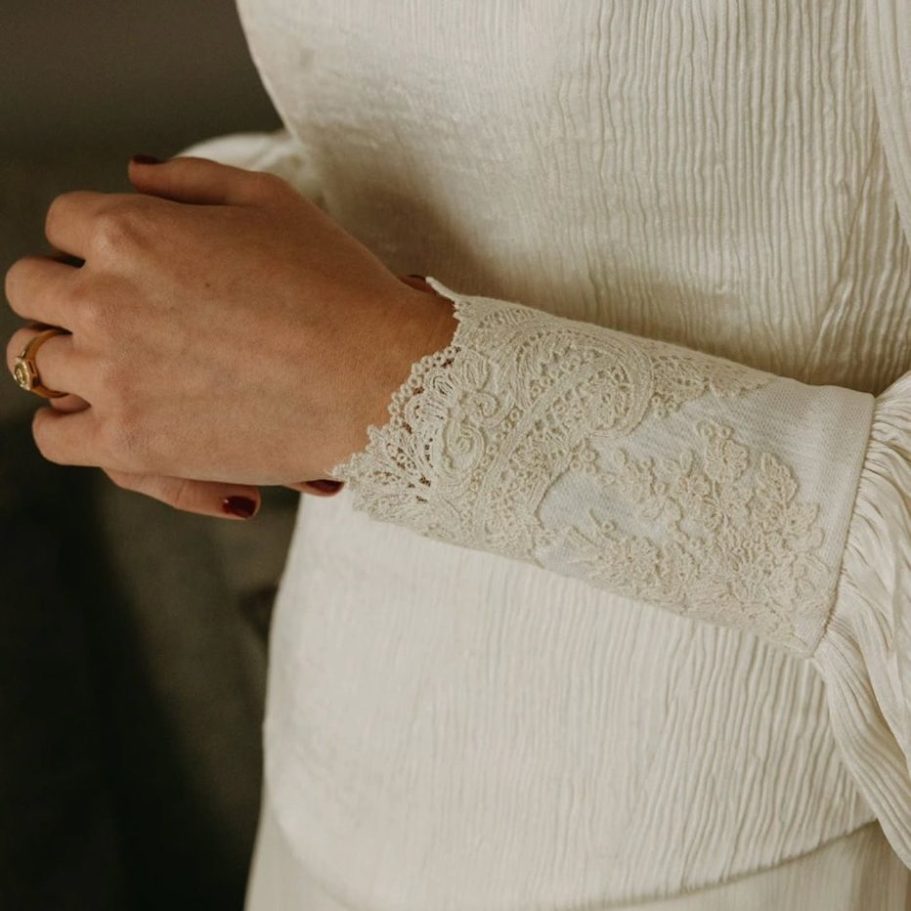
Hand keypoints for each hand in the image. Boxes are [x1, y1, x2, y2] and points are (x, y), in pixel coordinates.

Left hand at [4, 156, 457, 517]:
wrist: (384, 379)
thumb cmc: (340, 286)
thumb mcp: (272, 201)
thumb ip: (188, 179)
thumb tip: (130, 172)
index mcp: (132, 231)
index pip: (64, 220)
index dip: (99, 238)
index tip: (134, 263)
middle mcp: (105, 299)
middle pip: (30, 285)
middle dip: (69, 291)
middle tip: (121, 311)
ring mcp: (112, 375)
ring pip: (31, 359)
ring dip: (69, 354)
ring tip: (117, 364)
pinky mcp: (130, 442)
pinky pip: (53, 434)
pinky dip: (69, 423)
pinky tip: (109, 415)